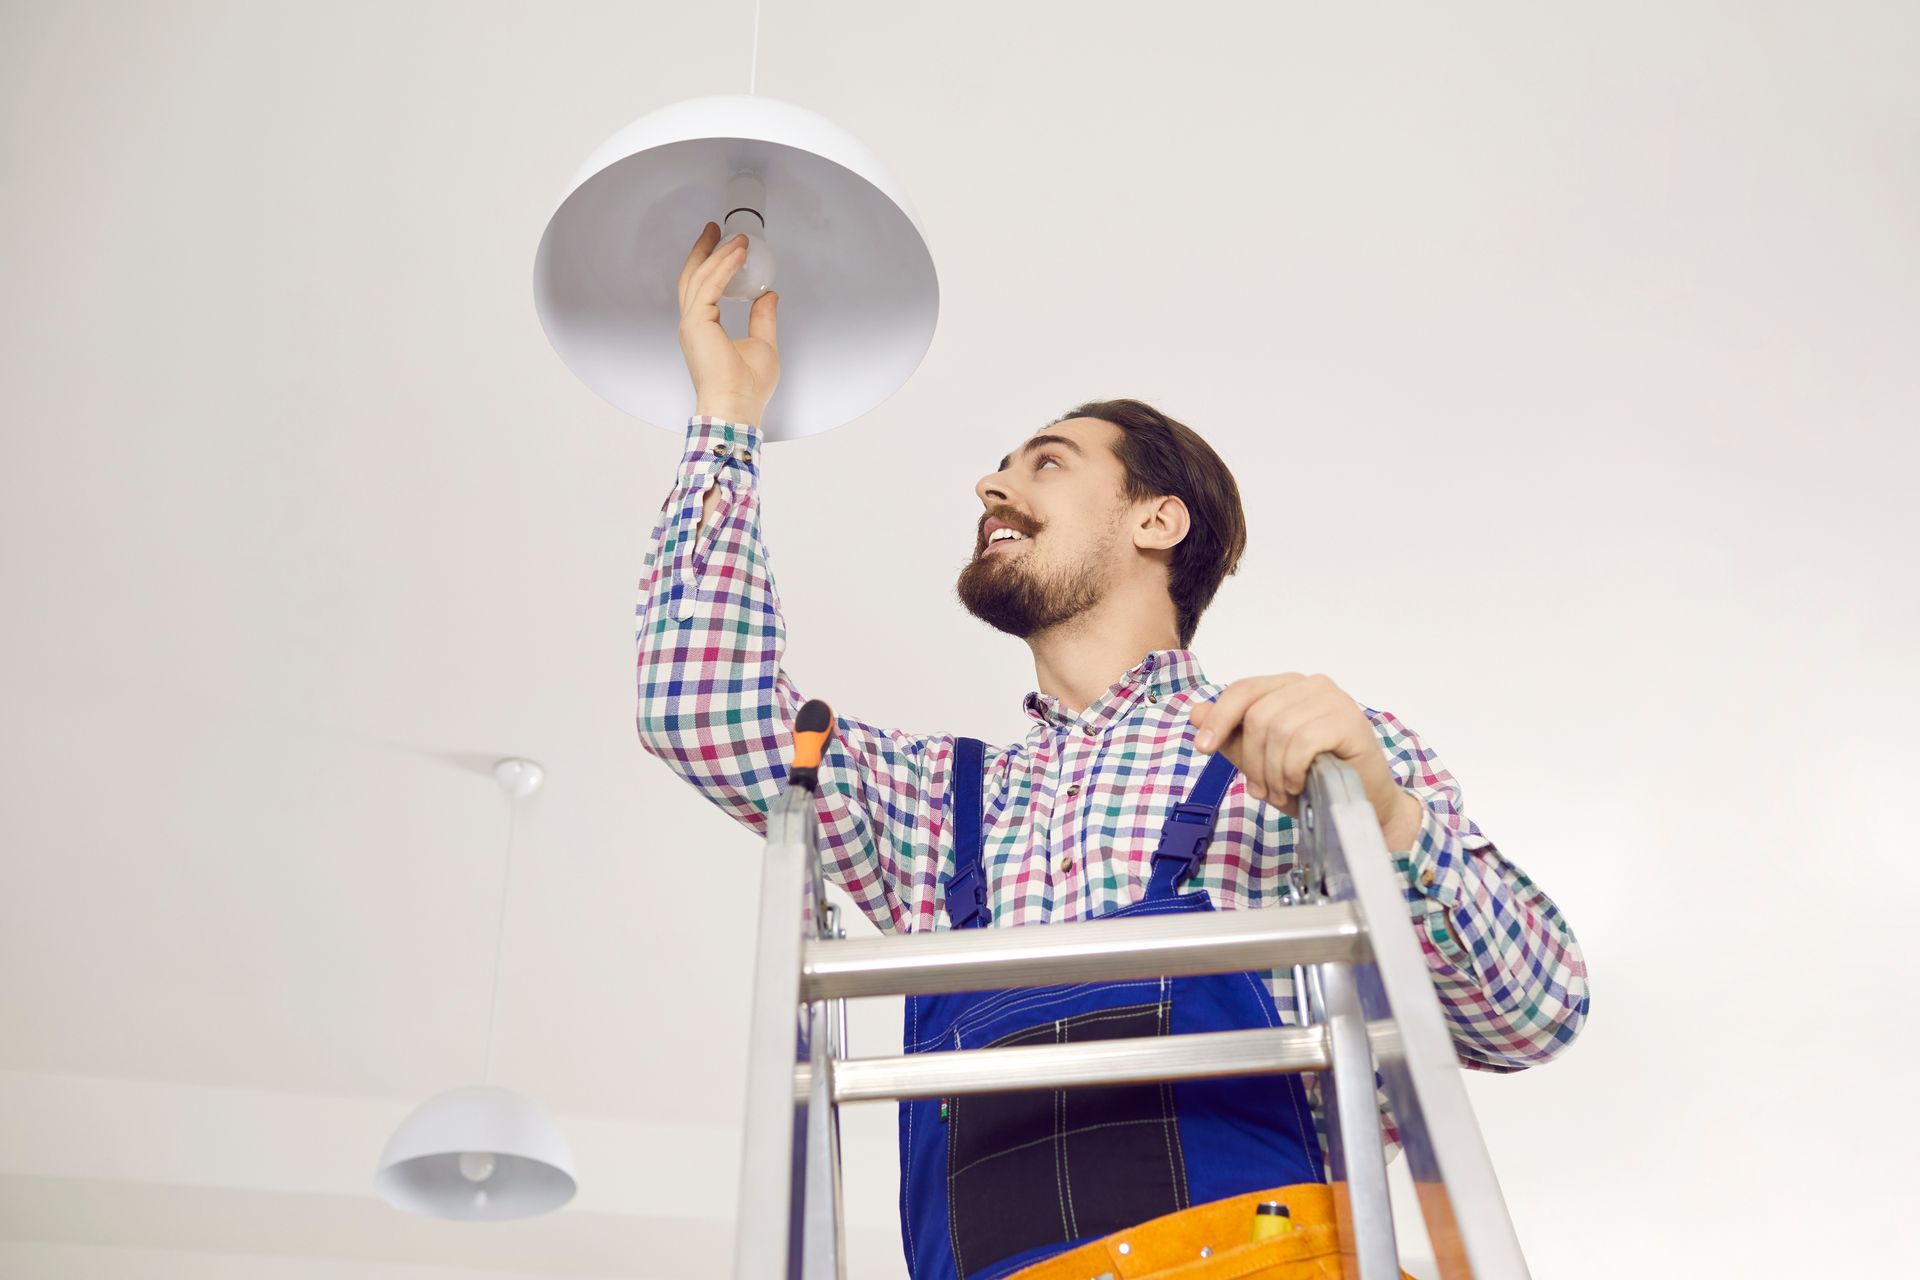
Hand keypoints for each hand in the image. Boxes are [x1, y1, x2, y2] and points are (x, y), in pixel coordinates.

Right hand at [677, 222, 778, 423]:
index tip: (722, 246)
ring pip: (702, 277)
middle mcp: (692, 324)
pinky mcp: (698, 323)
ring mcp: (692, 323)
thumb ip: (763, 319)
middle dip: (704, 250)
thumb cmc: (746, 389)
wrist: (736, 407)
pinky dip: (724, 268)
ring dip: (720, 254)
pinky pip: (710, 286)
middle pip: (693, 276)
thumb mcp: (762, 345)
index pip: (702, 289)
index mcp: (703, 330)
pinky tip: (737, 254)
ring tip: (736, 238)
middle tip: (716, 230)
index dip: (711, 265)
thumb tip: (768, 296)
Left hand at [1188, 673, 1407, 831]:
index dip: (1219, 719)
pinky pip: (1303, 742)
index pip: (1243, 690)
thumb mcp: (1261, 761)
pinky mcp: (1350, 720)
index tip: (1204, 749)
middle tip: (1262, 791)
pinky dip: (1293, 770)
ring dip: (1274, 772)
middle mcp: (1311, 684)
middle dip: (1253, 760)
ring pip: (1279, 730)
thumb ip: (1231, 737)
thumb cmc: (1311, 781)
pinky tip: (1300, 785)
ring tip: (1283, 792)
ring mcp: (1333, 699)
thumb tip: (1195, 712)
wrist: (1360, 807)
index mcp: (1288, 686)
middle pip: (1257, 714)